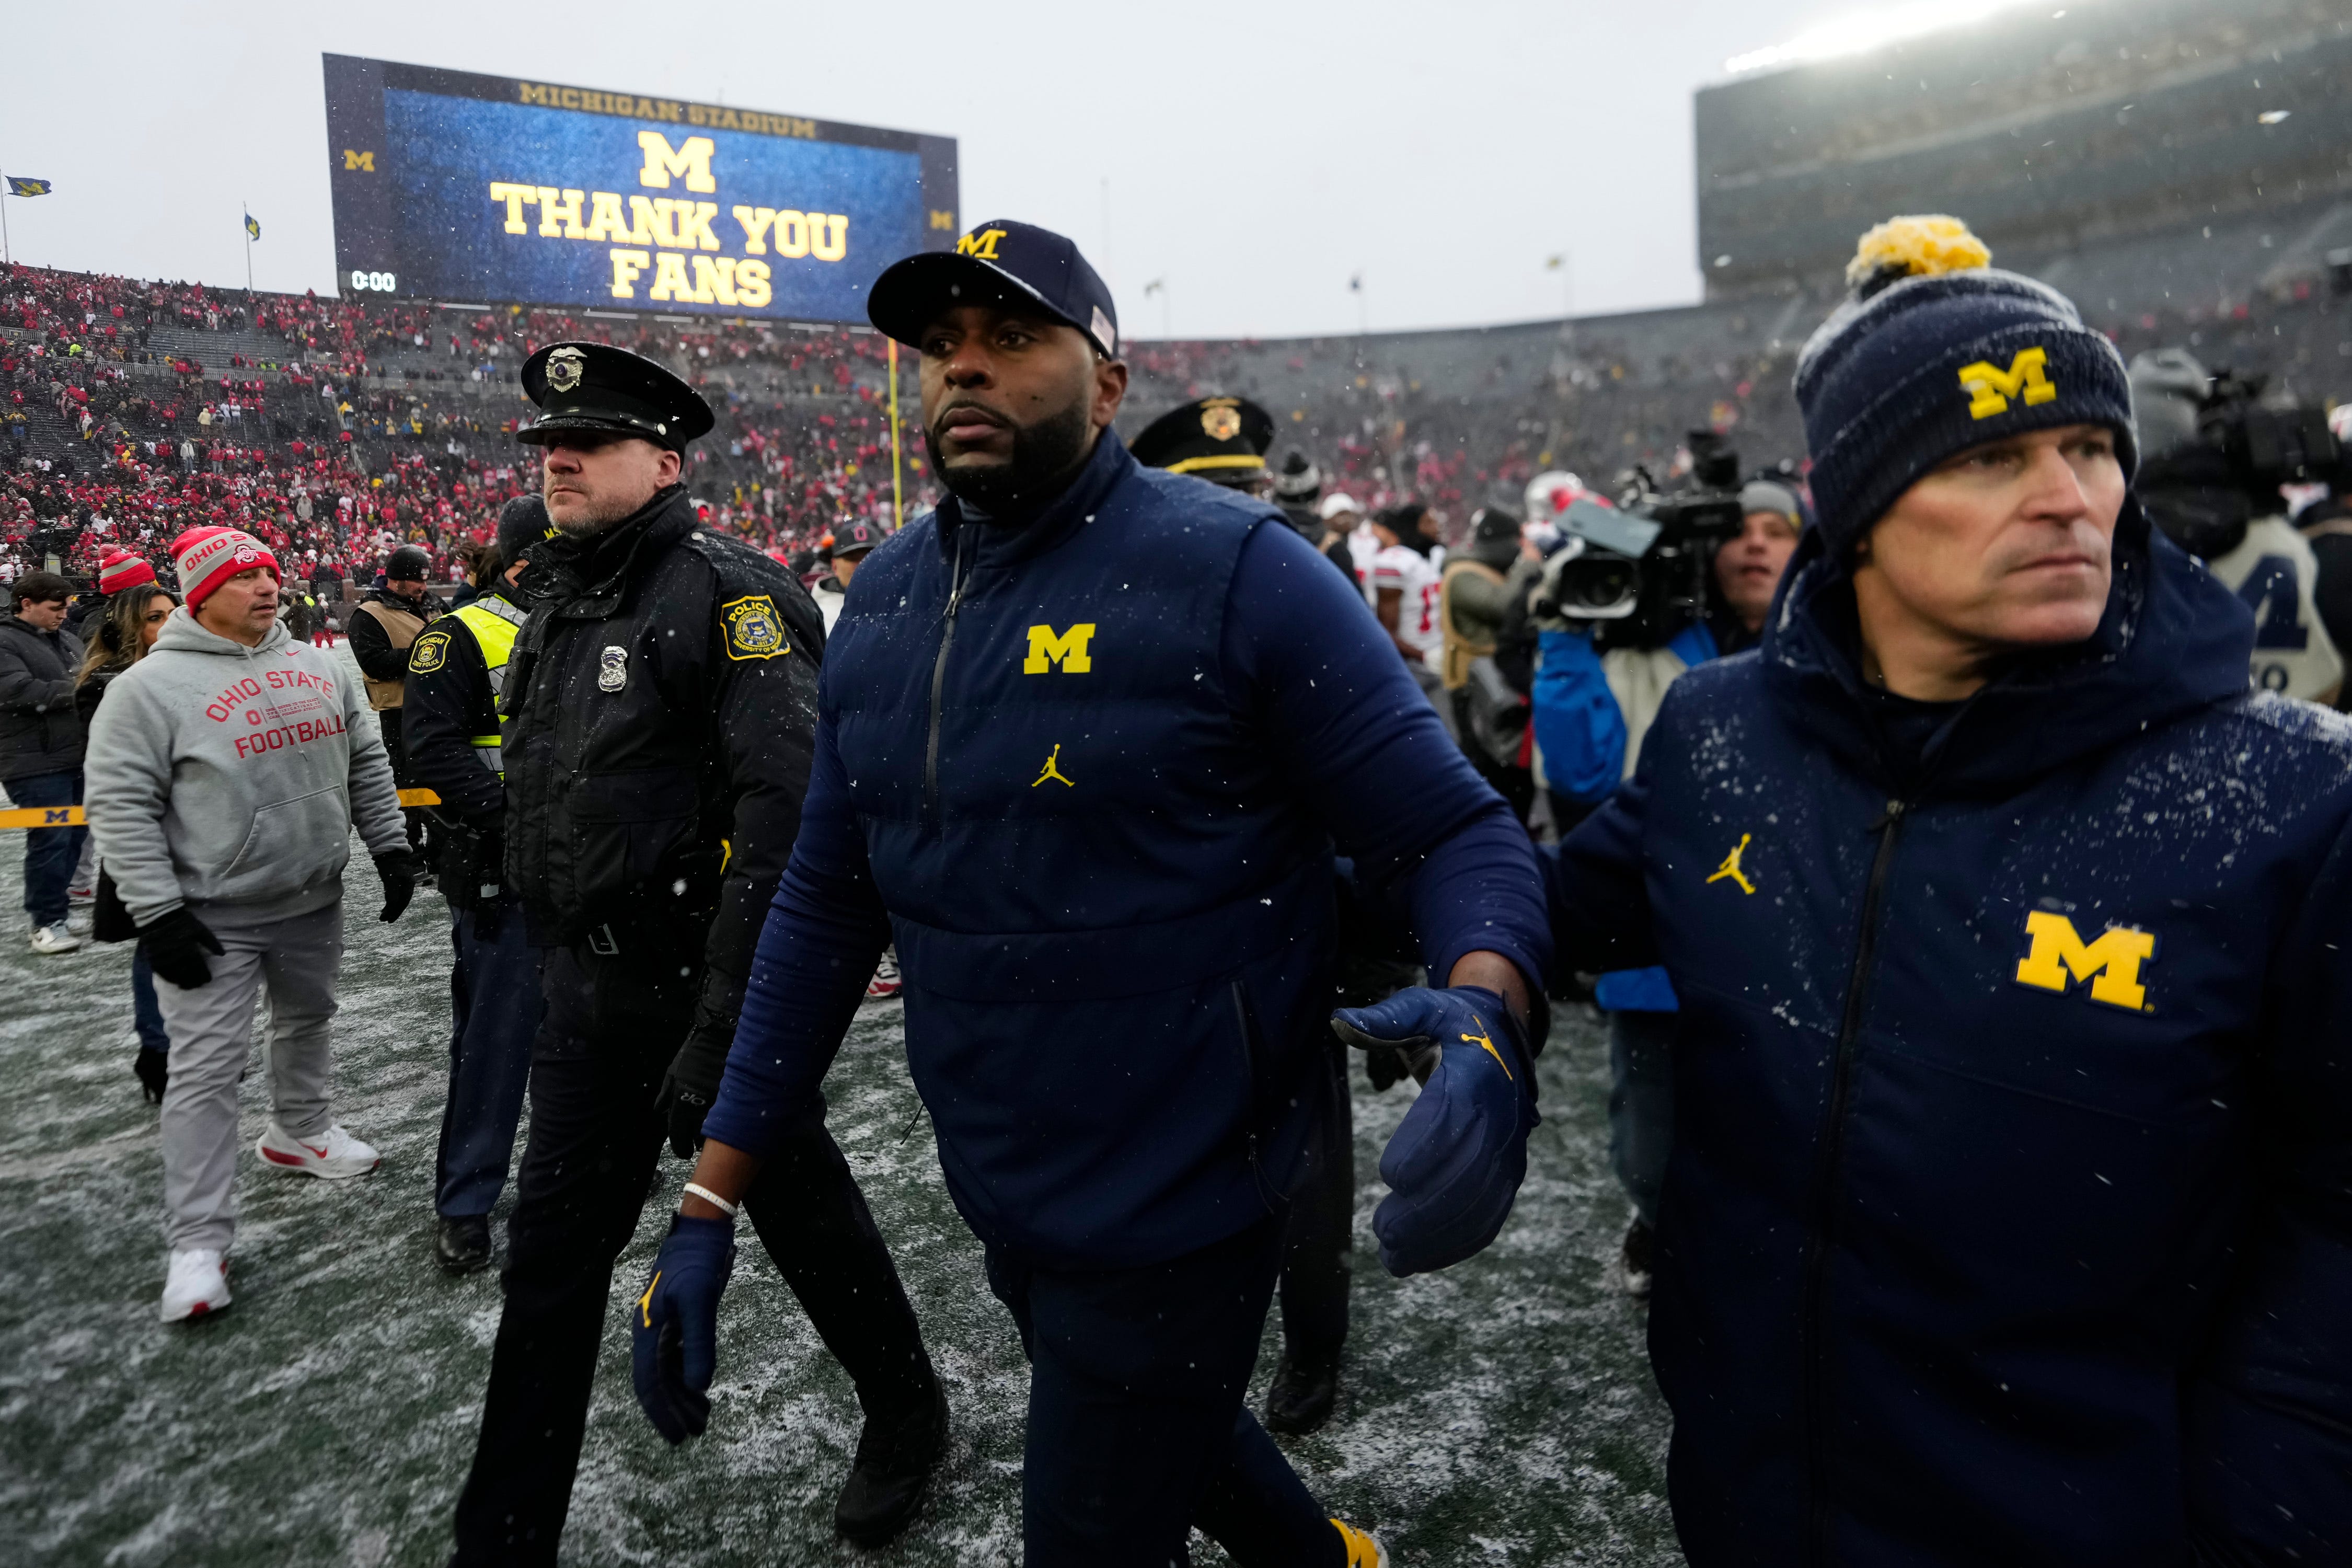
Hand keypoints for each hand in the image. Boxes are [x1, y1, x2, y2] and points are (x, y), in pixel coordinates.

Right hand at [139, 907, 223, 989]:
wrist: (157, 917)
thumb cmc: (181, 922)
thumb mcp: (199, 929)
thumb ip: (211, 942)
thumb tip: (222, 954)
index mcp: (189, 950)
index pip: (199, 968)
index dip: (204, 975)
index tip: (208, 980)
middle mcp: (177, 958)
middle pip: (188, 974)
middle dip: (194, 981)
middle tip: (199, 985)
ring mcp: (164, 960)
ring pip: (176, 976)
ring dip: (183, 983)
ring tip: (188, 987)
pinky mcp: (154, 960)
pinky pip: (163, 974)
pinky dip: (170, 979)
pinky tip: (175, 982)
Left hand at [372, 849, 416, 922]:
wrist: (389, 851)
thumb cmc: (389, 864)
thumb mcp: (389, 879)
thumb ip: (392, 893)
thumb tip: (392, 906)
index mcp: (408, 884)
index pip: (403, 902)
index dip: (396, 912)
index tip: (388, 920)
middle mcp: (407, 885)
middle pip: (401, 902)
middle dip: (393, 912)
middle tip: (384, 920)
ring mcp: (402, 882)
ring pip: (398, 898)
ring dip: (390, 907)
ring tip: (382, 915)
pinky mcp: (397, 880)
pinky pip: (395, 893)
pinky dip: (390, 901)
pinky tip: (385, 906)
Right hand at [630, 1213, 735, 1444]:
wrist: (701, 1231)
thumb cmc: (698, 1263)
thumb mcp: (700, 1302)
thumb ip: (700, 1343)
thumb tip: (698, 1385)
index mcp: (647, 1331)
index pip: (650, 1383)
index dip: (663, 1412)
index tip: (678, 1437)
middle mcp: (650, 1332)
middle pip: (658, 1382)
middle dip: (675, 1409)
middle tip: (696, 1433)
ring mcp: (662, 1326)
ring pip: (668, 1372)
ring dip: (683, 1396)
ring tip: (703, 1418)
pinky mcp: (676, 1319)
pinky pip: (677, 1358)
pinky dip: (688, 1375)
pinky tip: (701, 1389)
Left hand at [658, 1012, 733, 1159]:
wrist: (721, 1038)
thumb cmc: (694, 1053)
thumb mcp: (672, 1073)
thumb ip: (665, 1095)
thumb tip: (659, 1111)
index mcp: (680, 1104)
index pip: (677, 1136)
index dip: (680, 1147)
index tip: (683, 1151)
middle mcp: (699, 1109)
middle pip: (698, 1139)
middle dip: (696, 1142)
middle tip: (696, 1142)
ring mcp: (718, 1106)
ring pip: (716, 1131)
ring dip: (712, 1134)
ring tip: (711, 1131)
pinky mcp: (734, 1100)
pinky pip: (728, 1118)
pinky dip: (725, 1121)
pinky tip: (724, 1119)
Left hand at [1330, 984, 1539, 1277]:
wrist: (1507, 1039)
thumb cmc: (1454, 1025)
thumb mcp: (1423, 1007)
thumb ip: (1385, 1019)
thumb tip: (1339, 1022)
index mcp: (1477, 1074)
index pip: (1455, 1118)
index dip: (1426, 1150)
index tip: (1388, 1174)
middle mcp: (1500, 1118)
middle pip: (1469, 1172)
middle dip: (1427, 1209)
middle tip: (1382, 1230)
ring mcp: (1509, 1151)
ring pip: (1480, 1204)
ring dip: (1439, 1236)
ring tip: (1393, 1257)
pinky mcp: (1509, 1174)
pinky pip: (1491, 1217)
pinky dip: (1458, 1244)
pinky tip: (1419, 1260)